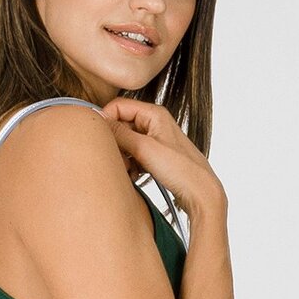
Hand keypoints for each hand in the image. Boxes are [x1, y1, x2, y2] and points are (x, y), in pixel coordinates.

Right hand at [100, 98, 223, 219]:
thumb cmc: (181, 169)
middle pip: (120, 124)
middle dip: (115, 143)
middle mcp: (154, 122)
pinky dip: (131, 165)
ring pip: (126, 142)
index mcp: (154, 113)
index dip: (106, 121)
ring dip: (123, 156)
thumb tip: (97, 118)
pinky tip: (136, 175)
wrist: (200, 192)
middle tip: (119, 159)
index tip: (102, 139)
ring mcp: (155, 139)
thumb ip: (119, 132)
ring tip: (130, 170)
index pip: (118, 106)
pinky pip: (134, 154)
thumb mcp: (144, 148)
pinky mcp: (155, 154)